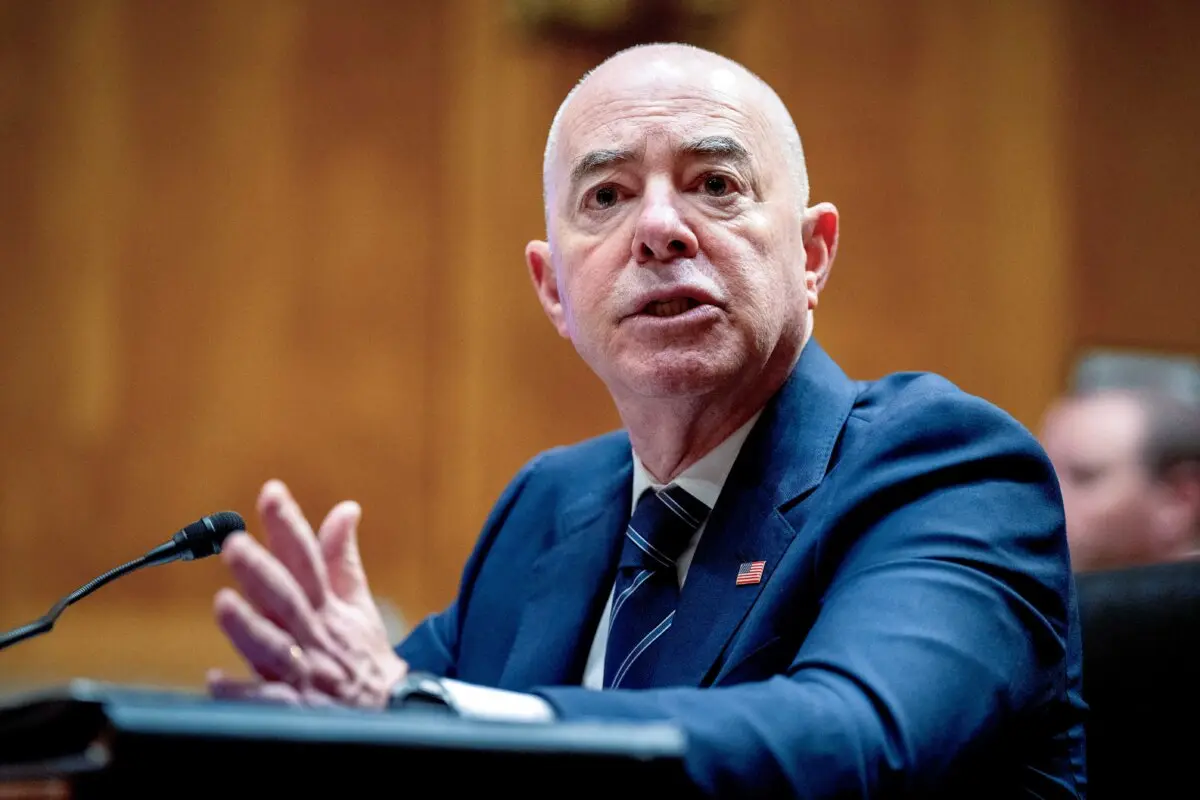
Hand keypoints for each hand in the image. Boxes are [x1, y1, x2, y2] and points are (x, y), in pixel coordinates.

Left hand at [207, 479, 406, 707]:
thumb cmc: (364, 658)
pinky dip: (243, 693)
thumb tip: (345, 509)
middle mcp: (314, 636)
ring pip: (274, 648)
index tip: (271, 492)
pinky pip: (268, 703)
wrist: (393, 716)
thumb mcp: (358, 606)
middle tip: (235, 544)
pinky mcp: (297, 711)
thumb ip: (342, 559)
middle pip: (286, 598)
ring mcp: (305, 674)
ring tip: (222, 602)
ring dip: (249, 626)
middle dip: (262, 571)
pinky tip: (216, 679)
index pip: (307, 559)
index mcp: (326, 609)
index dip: (289, 526)